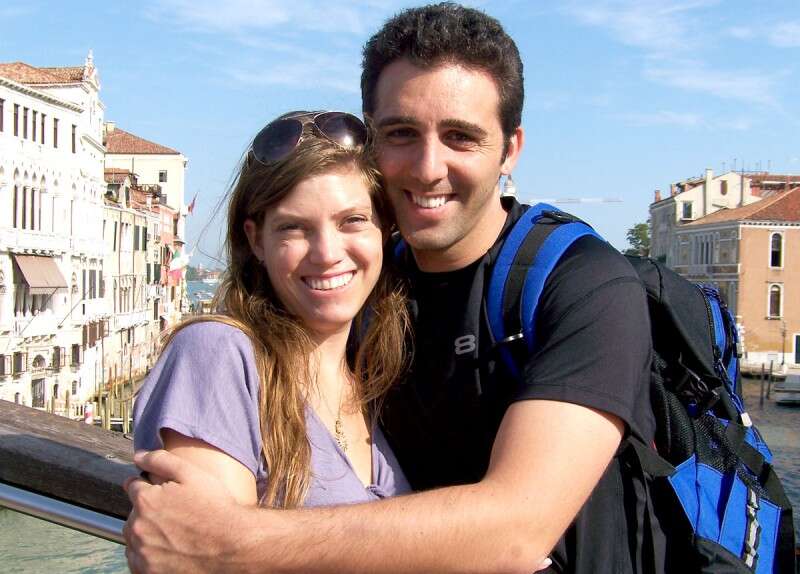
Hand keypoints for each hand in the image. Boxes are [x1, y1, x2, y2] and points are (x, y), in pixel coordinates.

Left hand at [123, 450, 252, 573]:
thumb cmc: (216, 509)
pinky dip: (147, 553)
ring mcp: (142, 553)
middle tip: (175, 513)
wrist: (232, 546)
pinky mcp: (147, 572)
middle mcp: (138, 528)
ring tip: (174, 531)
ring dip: (146, 532)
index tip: (164, 493)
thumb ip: (160, 460)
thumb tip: (138, 455)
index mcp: (146, 501)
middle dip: (148, 510)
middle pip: (133, 512)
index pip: (133, 486)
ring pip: (134, 537)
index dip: (149, 486)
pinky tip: (170, 547)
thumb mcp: (192, 474)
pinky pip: (137, 559)